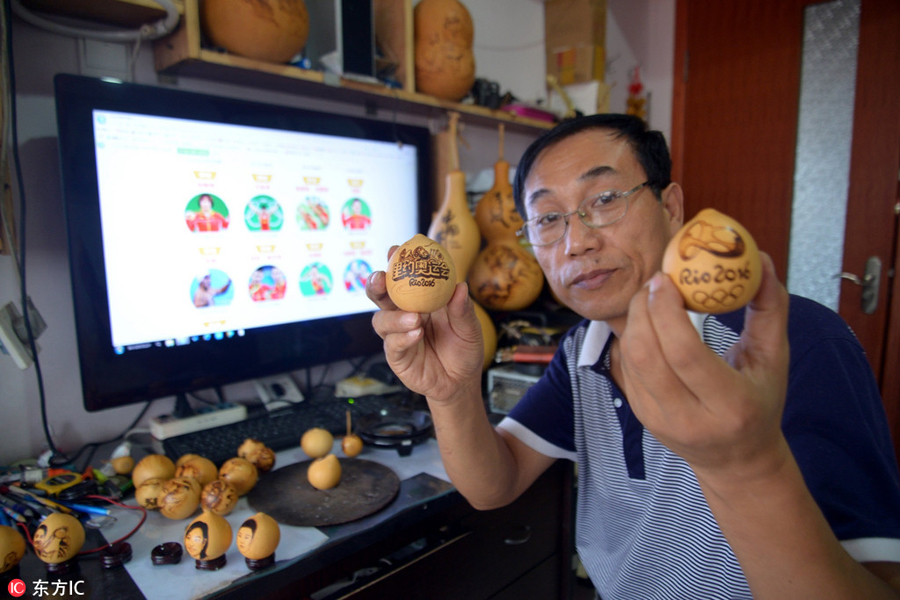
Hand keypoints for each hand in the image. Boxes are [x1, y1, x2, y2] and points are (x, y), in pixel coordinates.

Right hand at [366, 246, 483, 403]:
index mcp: (420, 300)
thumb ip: (462, 310)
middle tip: (381, 278)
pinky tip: (415, 334)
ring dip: (394, 317)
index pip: (403, 278)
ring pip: (381, 320)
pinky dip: (402, 338)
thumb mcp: (470, 328)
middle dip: (376, 284)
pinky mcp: (397, 357)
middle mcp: (403, 314)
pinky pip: (392, 345)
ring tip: (414, 318)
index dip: (396, 263)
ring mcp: (397, 335)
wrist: (462, 381)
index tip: (395, 250)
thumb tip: (460, 286)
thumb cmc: (464, 348)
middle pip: (381, 296)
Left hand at [618, 253, 791, 481]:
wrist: (736, 460)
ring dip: (635, 320)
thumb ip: (770, 310)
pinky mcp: (640, 415)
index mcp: (729, 405)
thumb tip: (761, 259)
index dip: (667, 311)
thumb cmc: (760, 402)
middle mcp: (688, 418)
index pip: (685, 354)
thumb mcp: (774, 360)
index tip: (665, 279)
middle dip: (643, 309)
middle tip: (656, 280)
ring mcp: (658, 420)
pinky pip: (626, 367)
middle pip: (647, 354)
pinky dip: (633, 337)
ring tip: (652, 296)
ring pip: (631, 359)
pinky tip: (649, 322)